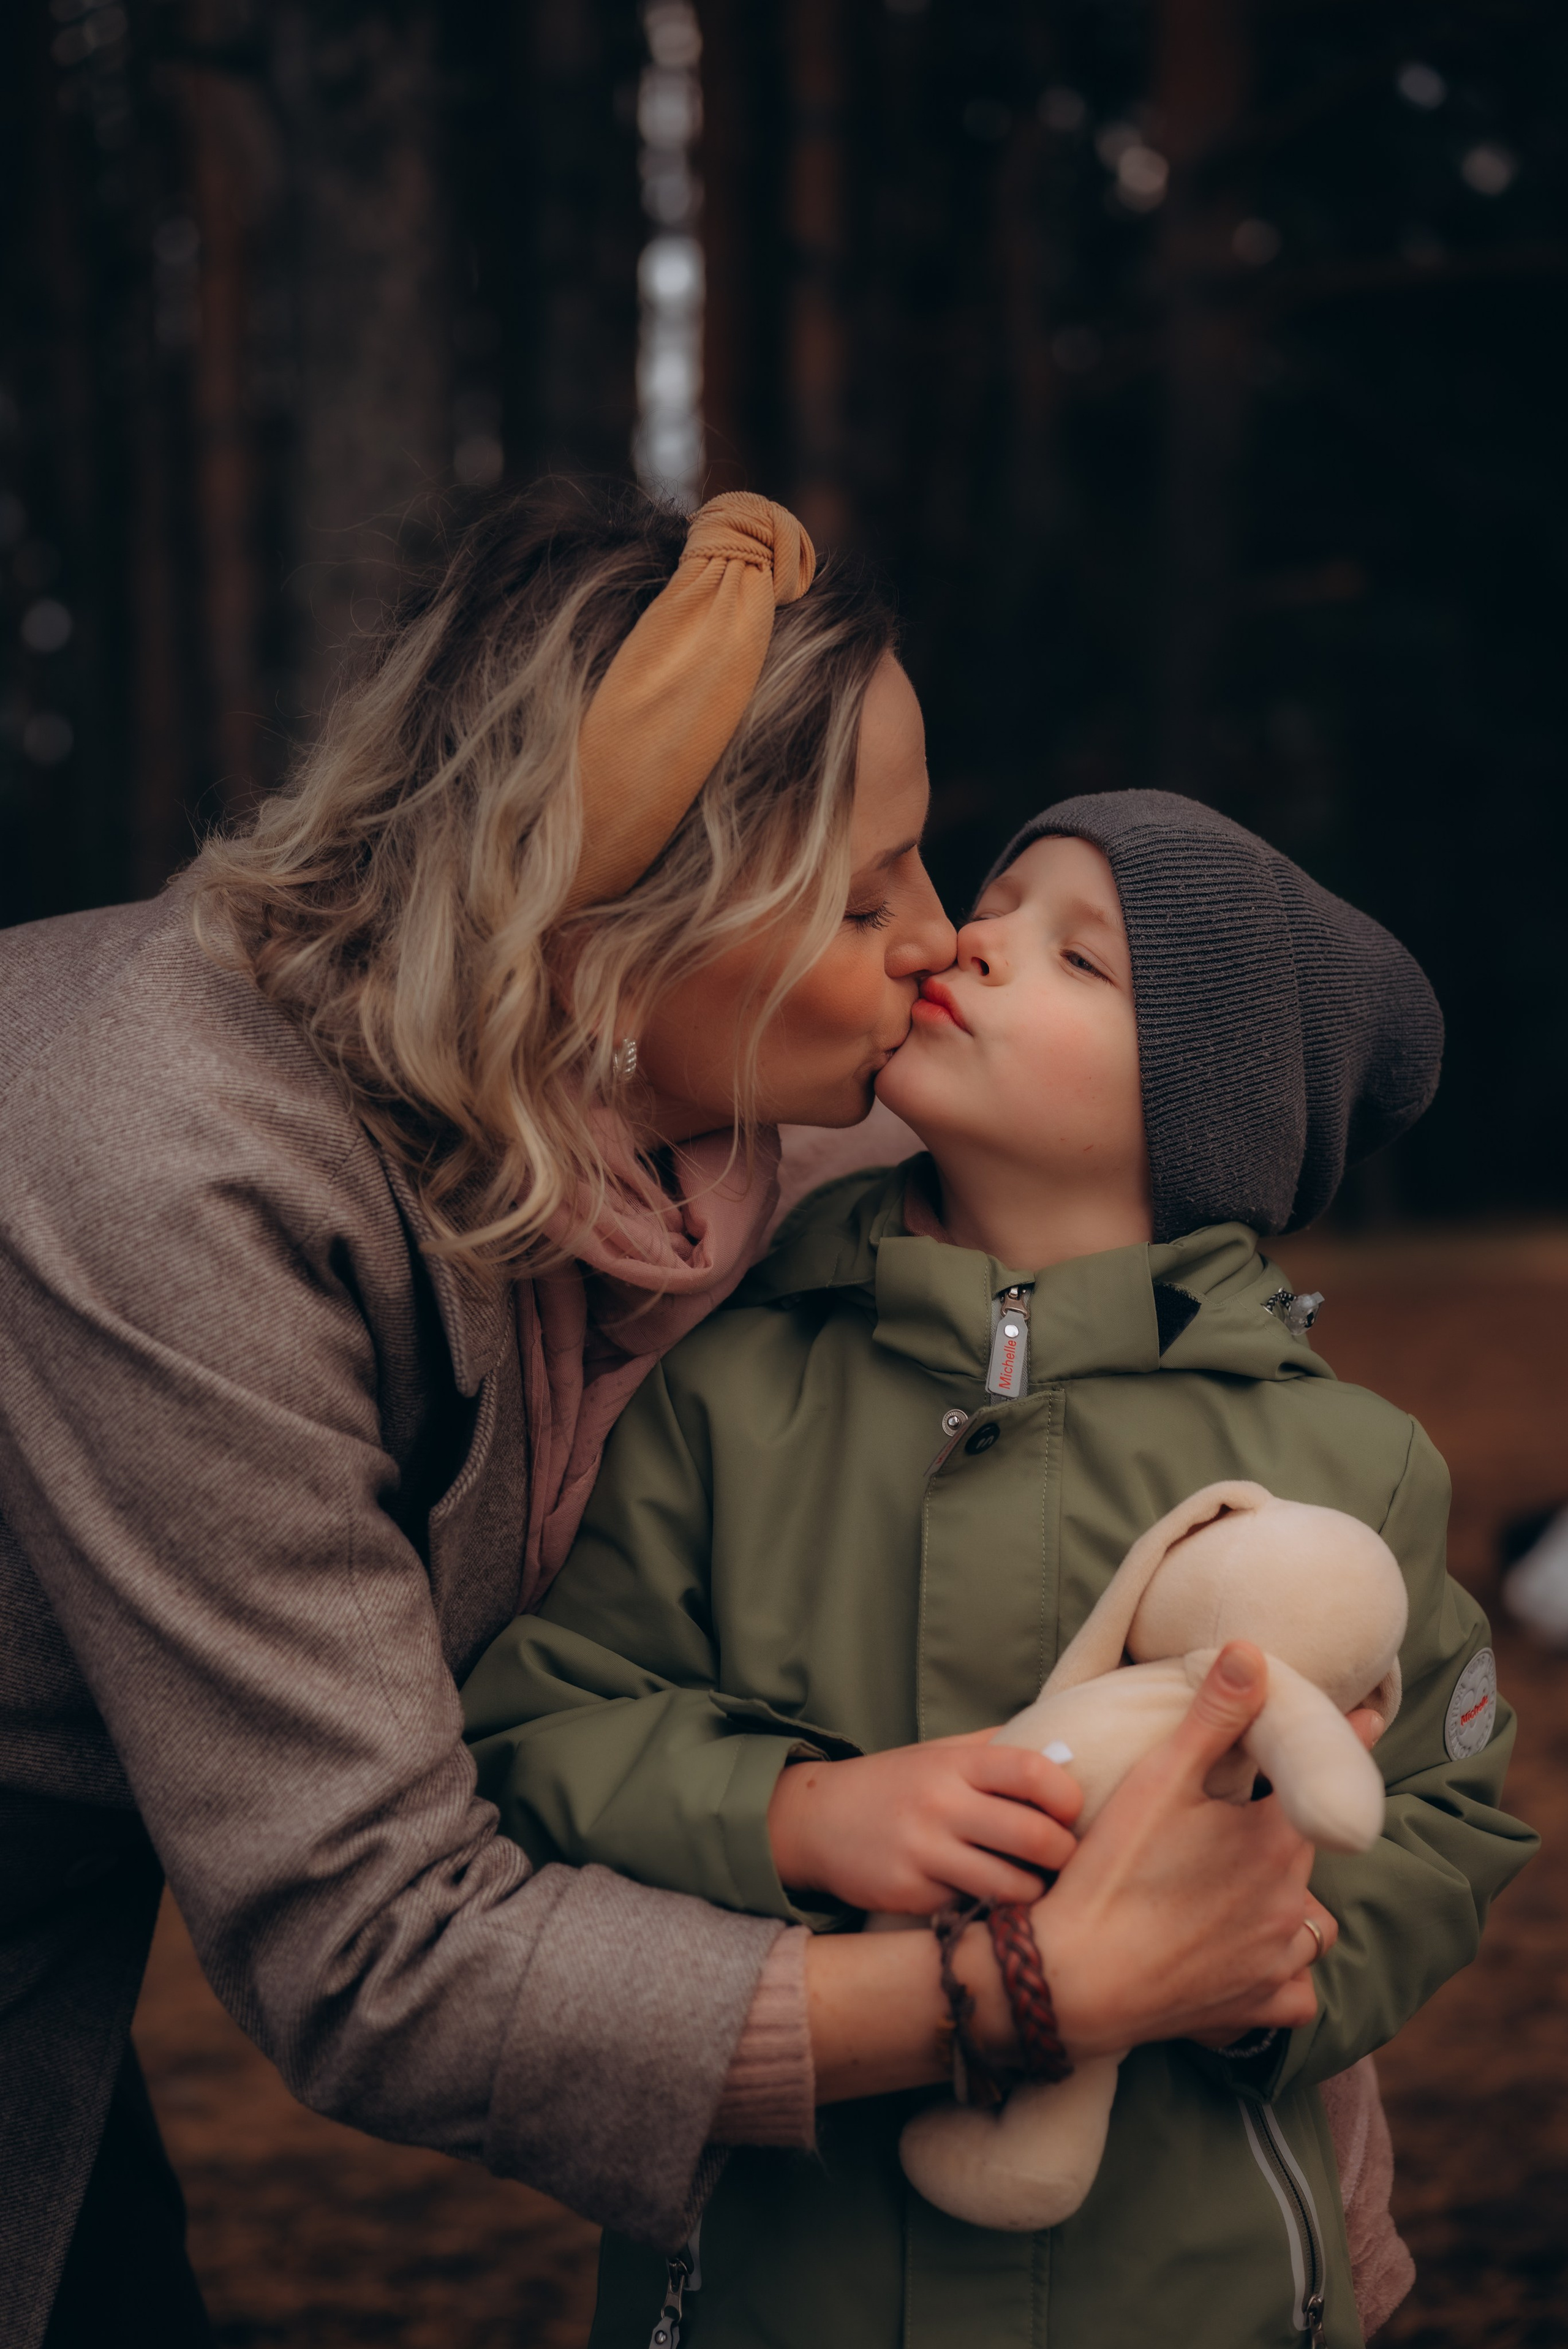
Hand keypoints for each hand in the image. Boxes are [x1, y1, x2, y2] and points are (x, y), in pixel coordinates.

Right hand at [767, 1731, 1081, 1912]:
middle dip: (1064, 1855)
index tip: (1069, 1813)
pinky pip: (972, 1910)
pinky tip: (993, 1904)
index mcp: (955, 1763)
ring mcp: (923, 1852)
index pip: (1034, 1772)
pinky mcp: (908, 1894)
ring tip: (1036, 1888)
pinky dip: (992, 1911)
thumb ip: (995, 1750)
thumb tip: (1066, 1754)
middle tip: (1064, 1861)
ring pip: (1011, 1886)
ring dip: (1036, 1893)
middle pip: (1034, 1837)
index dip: (1067, 1797)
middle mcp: (940, 1804)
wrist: (816, 1819)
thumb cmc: (894, 1785)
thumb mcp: (939, 1753)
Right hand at [984, 1642, 1337, 2064]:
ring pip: (1310, 1926)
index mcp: (1277, 1843)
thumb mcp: (1159, 1780)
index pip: (1327, 1783)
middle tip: (1241, 1826)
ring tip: (1247, 1893)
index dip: (1343, 1747)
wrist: (1070, 1978)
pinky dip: (1283, 1976)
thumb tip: (1251, 1652)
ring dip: (1291, 1907)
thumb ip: (1213, 1716)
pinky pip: (1295, 1992)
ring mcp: (1276, 1962)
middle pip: (1307, 1854)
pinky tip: (1251, 1959)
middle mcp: (1291, 1903)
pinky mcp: (1253, 2008)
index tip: (1368, 1720)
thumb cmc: (1112, 1871)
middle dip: (1285, 1835)